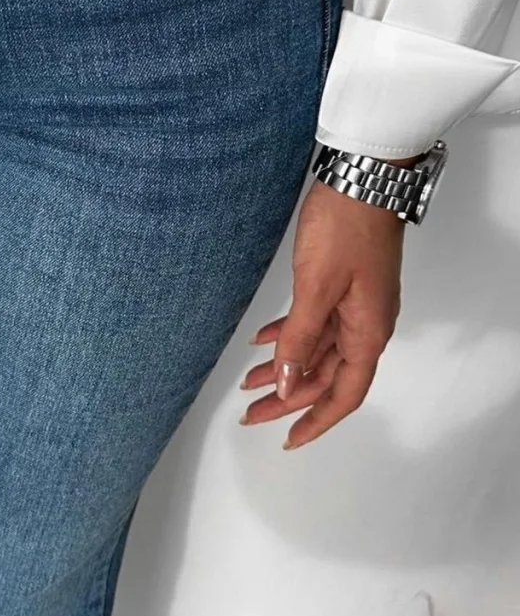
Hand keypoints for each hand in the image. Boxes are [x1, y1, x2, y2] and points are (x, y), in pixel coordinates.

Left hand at [239, 155, 420, 449]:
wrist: (362, 177)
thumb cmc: (346, 228)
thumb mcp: (316, 288)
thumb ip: (301, 338)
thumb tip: (287, 381)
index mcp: (367, 332)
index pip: (345, 394)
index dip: (316, 420)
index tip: (288, 438)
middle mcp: (366, 324)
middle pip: (327, 376)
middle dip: (289, 398)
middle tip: (252, 414)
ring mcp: (355, 304)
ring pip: (318, 350)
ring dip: (285, 366)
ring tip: (249, 381)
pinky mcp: (342, 284)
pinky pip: (314, 322)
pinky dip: (288, 334)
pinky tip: (261, 340)